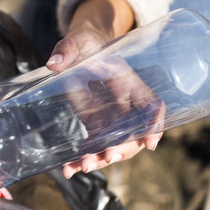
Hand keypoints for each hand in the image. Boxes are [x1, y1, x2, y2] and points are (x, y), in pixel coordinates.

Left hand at [47, 0, 162, 177]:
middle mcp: (124, 103)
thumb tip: (55, 64)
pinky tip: (68, 170)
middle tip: (107, 157)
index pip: (151, 105)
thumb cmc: (85, 42)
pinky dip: (82, 158)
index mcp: (128, 82)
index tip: (149, 142)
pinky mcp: (94, 122)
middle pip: (132, 132)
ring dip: (100, 158)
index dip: (154, 124)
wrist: (80, 48)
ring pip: (112, 143)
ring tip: (82, 167)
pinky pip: (93, 145)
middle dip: (123, 148)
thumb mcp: (76, 40)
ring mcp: (110, 116)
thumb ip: (67, 49)